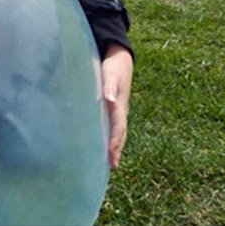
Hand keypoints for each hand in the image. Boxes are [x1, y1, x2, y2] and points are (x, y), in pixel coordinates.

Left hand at [101, 43, 132, 168]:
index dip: (115, 142)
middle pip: (120, 133)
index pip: (118, 128)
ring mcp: (118, 110)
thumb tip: (109, 101)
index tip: (111, 156)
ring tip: (111, 161)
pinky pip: (113, 125)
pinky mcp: (113, 108)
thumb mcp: (111, 75)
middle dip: (116, 149)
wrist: (120, 59)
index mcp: (119, 106)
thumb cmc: (113, 67)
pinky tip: (104, 143)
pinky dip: (111, 136)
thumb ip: (109, 87)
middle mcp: (120, 110)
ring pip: (117, 131)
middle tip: (113, 166)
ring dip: (115, 145)